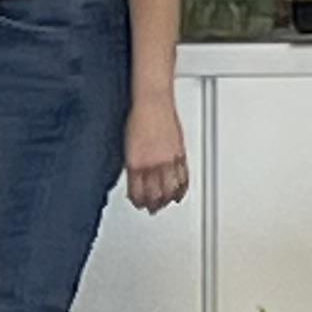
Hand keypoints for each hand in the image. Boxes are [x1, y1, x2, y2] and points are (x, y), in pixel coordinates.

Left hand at [125, 94, 189, 214]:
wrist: (152, 102)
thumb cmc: (138, 118)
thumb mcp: (128, 146)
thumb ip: (133, 164)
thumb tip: (136, 178)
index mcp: (135, 163)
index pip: (137, 192)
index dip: (138, 201)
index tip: (138, 203)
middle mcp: (152, 164)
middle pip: (155, 195)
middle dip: (153, 205)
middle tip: (152, 208)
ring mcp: (168, 161)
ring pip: (170, 189)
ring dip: (167, 200)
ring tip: (165, 203)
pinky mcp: (180, 154)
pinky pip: (183, 178)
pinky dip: (181, 189)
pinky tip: (179, 193)